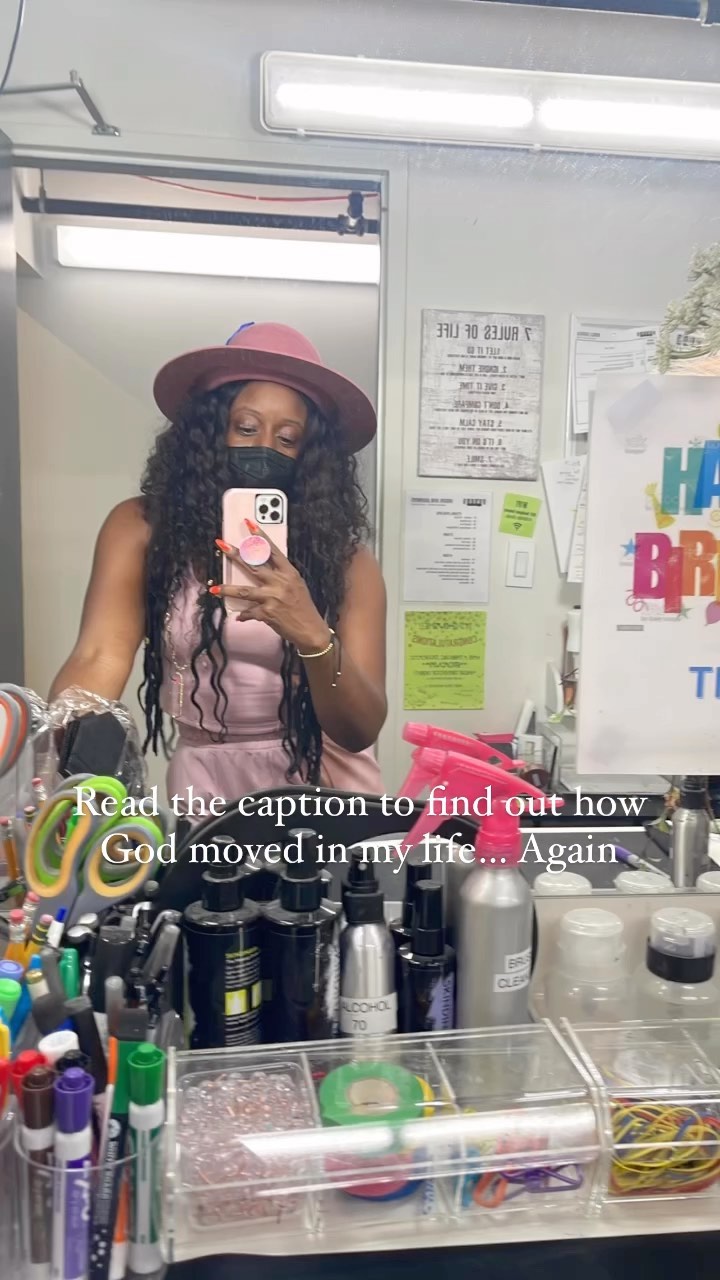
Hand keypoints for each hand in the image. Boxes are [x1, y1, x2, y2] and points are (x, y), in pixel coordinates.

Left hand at [212, 521, 329, 650]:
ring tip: (215, 588)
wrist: (310, 629)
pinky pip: (249, 612)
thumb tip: (263, 570)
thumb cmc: (303, 607)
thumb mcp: (296, 585)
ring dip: (227, 589)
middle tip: (222, 545)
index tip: (250, 525)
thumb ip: (281, 576)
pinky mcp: (267, 613)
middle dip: (236, 554)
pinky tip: (239, 616)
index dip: (260, 537)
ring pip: (244, 590)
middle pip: (253, 566)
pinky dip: (244, 615)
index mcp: (289, 573)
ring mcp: (272, 598)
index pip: (272, 551)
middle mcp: (280, 583)